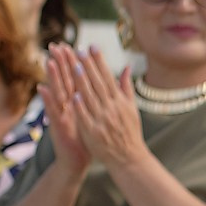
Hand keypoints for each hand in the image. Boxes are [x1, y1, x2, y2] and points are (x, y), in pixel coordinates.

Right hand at [40, 46, 91, 171]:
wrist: (76, 160)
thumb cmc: (83, 137)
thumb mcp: (88, 115)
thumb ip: (89, 98)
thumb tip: (93, 83)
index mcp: (75, 101)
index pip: (73, 78)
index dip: (71, 62)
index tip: (69, 44)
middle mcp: (65, 105)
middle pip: (63, 80)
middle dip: (60, 63)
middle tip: (55, 45)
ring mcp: (60, 114)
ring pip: (56, 92)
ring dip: (52, 77)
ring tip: (49, 60)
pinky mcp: (57, 126)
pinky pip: (52, 111)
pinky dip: (47, 100)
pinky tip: (42, 88)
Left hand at [68, 48, 148, 173]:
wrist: (129, 158)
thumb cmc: (130, 132)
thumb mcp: (132, 108)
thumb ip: (126, 87)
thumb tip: (125, 67)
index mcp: (120, 101)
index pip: (108, 76)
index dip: (99, 61)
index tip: (92, 47)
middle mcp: (112, 109)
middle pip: (98, 84)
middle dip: (89, 66)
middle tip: (79, 50)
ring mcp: (102, 120)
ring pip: (91, 97)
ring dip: (82, 82)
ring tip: (74, 66)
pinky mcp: (94, 133)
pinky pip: (86, 117)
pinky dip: (81, 106)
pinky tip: (74, 95)